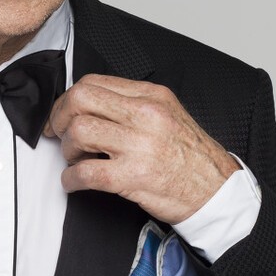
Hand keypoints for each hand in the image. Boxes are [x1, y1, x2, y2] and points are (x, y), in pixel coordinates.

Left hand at [45, 74, 237, 222]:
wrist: (216, 192)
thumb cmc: (192, 158)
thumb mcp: (169, 115)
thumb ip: (134, 106)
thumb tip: (93, 108)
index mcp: (151, 97)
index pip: (94, 83)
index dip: (68, 99)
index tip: (63, 113)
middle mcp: (145, 115)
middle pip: (80, 99)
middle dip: (60, 117)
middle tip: (59, 133)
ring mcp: (139, 145)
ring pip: (79, 132)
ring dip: (67, 149)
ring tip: (75, 159)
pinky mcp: (133, 176)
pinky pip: (85, 173)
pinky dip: (70, 179)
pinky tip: (74, 182)